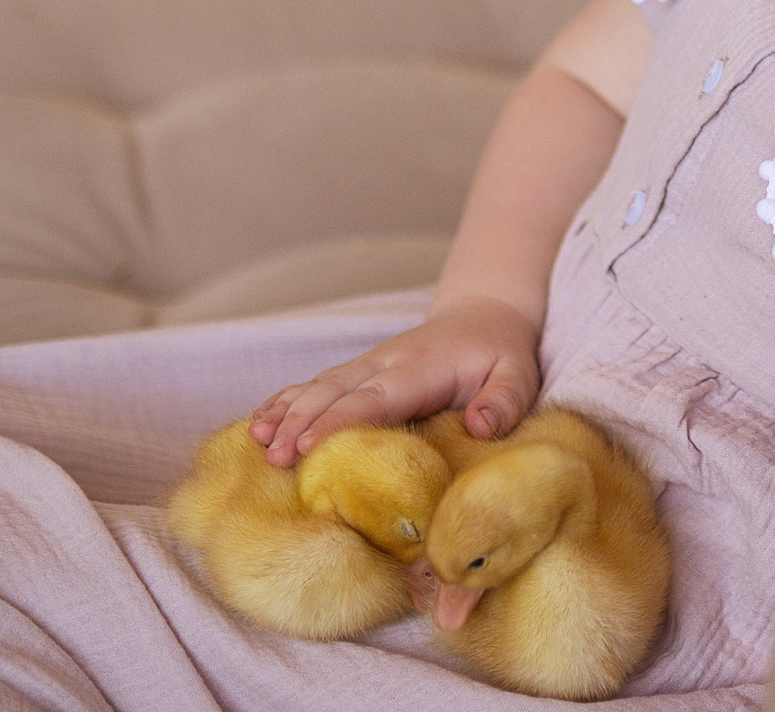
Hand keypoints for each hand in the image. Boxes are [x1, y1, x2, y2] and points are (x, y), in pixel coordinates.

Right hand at [249, 296, 539, 466]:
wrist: (484, 315)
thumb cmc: (502, 353)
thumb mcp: (520, 374)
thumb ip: (505, 401)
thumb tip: (483, 428)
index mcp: (421, 368)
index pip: (374, 399)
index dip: (339, 423)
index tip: (307, 448)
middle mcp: (385, 363)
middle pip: (334, 392)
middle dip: (301, 424)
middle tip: (273, 460)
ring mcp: (367, 365)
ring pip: (318, 386)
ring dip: (286, 412)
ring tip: (255, 441)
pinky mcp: (358, 372)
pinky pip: (316, 385)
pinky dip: (285, 402)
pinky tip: (258, 424)